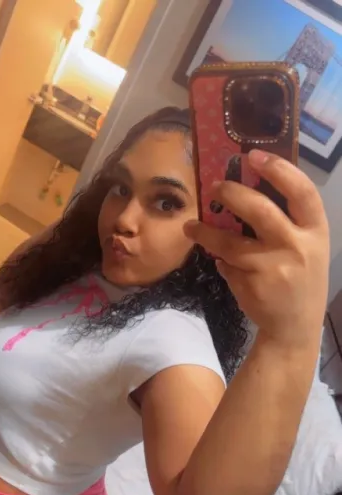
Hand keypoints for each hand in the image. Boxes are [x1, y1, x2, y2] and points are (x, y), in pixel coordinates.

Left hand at [188, 150, 329, 351]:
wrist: (295, 327)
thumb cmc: (300, 278)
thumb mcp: (308, 247)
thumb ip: (287, 222)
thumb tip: (244, 191)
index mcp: (315, 231)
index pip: (301, 191)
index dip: (278, 169)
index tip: (254, 155)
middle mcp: (296, 246)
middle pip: (259, 209)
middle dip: (231, 193)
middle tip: (213, 187)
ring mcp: (272, 267)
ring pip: (229, 241)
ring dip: (205, 232)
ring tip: (191, 227)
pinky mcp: (251, 284)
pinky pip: (226, 265)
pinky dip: (220, 262)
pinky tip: (220, 263)